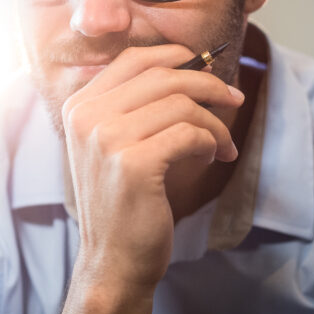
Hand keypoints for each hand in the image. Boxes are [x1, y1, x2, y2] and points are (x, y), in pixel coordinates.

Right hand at [62, 44, 243, 291]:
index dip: (174, 55)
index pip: (132, 59)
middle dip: (208, 84)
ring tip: (221, 144)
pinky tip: (212, 156)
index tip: (205, 66)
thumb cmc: (122, 201)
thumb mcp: (114, 144)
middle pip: (161, 76)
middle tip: (234, 98)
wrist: (112, 258)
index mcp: (79, 106)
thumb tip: (190, 66)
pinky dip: (211, 141)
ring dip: (214, 122)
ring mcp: (106, 138)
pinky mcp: (132, 163)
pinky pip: (189, 134)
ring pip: (181, 104)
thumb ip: (134, 105)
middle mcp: (86, 116)